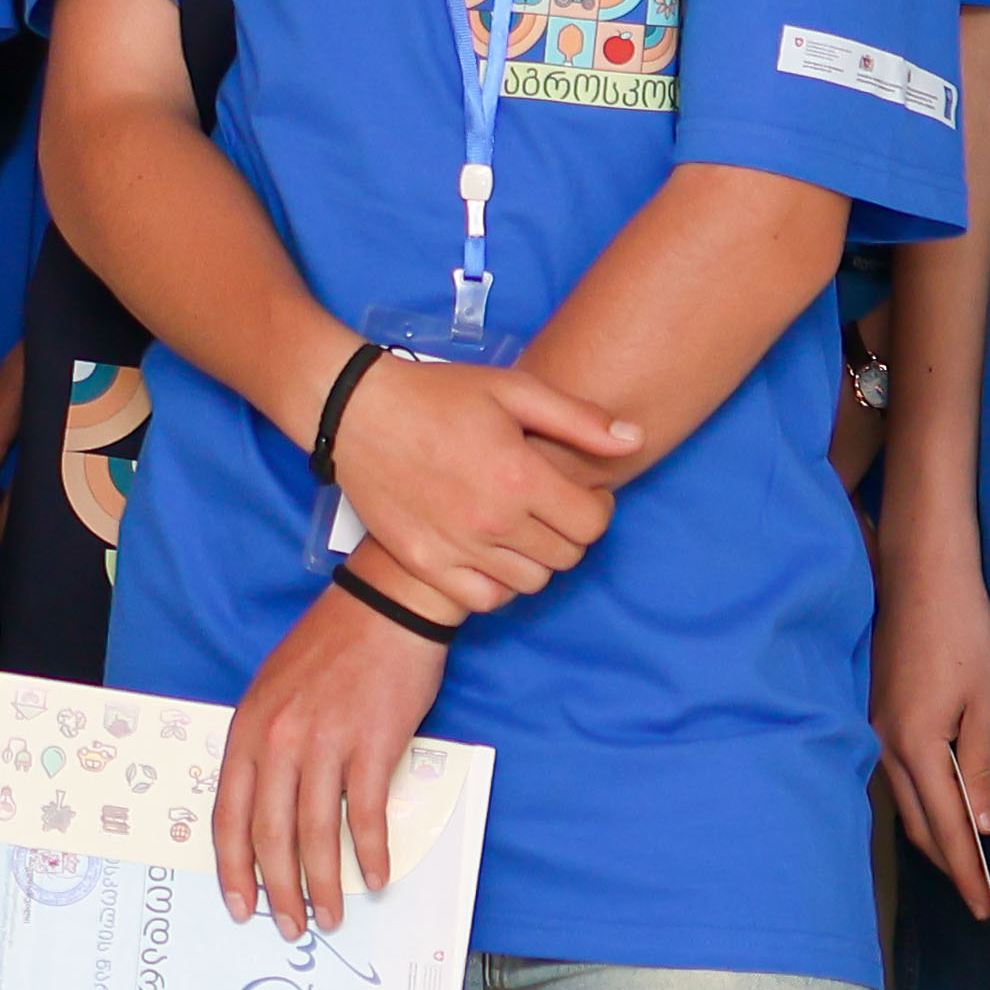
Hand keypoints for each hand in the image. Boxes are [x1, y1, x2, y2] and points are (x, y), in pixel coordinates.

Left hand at [212, 587, 449, 938]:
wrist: (384, 609)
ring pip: (317, 833)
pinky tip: (377, 877)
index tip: (239, 905)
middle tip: (289, 926)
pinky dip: (373, 852)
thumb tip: (265, 806)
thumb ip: (264, 745)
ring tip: (331, 916)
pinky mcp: (373, 744)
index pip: (228, 815)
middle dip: (278, 890)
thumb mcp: (272, 690)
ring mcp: (326, 743)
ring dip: (325, 884)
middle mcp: (279, 741)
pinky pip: (368, 813)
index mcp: (248, 729)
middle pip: (270, 834)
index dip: (232, 868)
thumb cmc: (328, 649)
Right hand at [319, 350, 636, 611]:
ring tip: (519, 527)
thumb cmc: (436, 395)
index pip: (592, 523)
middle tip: (548, 506)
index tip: (580, 493)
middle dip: (569, 532)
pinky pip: (486, 599)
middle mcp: (491, 519)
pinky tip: (491, 553)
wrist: (355, 411)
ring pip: (531, 582)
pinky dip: (498, 584)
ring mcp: (455, 546)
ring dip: (536, 558)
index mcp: (518, 475)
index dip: (598, 508)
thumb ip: (578, 419)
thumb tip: (634, 440)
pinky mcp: (425, 562)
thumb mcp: (512, 390)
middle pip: (567, 556)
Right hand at [868, 511, 989, 923]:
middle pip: (916, 823)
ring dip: (931, 834)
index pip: (946, 827)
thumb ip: (978, 767)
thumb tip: (981, 825)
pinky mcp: (873, 712)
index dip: (966, 871)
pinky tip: (934, 807)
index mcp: (916, 745)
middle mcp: (884, 744)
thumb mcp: (987, 702)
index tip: (985, 908)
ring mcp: (873, 728)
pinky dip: (917, 802)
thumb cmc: (964, 631)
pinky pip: (894, 775)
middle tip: (976, 895)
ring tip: (961, 860)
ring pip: (902, 801)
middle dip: (947, 862)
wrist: (920, 573)